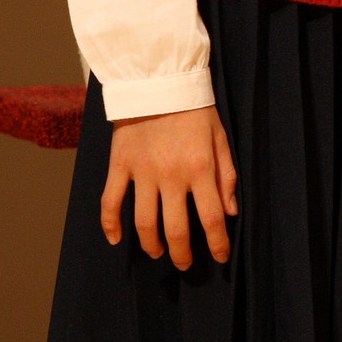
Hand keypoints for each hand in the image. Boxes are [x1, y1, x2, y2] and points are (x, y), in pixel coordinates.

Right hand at [101, 105, 238, 270]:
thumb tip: (230, 212)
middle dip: (182, 254)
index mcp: (200, 168)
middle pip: (176, 230)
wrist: (157, 79)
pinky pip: (110, 201)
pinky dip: (110, 225)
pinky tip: (116, 240)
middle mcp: (171, 175)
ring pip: (144, 223)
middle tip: (184, 263)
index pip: (212, 219)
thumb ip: (227, 175)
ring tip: (158, 252)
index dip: (218, 244)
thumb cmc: (194, 108)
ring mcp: (142, 172)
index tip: (219, 257)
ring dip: (152, 245)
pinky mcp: (120, 165)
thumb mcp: (220, 137)